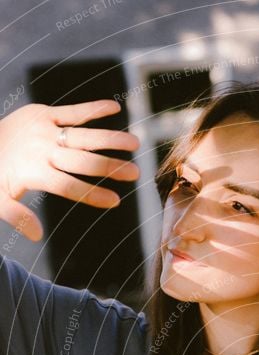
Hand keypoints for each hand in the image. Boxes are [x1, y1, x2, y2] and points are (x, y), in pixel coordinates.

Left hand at [0, 99, 140, 240]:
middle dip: (110, 167)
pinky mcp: (44, 113)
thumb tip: (37, 235)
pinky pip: (73, 111)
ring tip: (135, 143)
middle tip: (135, 174)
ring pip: (83, 135)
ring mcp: (45, 130)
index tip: (115, 201)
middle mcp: (43, 151)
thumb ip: (15, 216)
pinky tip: (115, 108)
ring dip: (111, 139)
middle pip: (82, 162)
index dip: (93, 194)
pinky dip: (94, 109)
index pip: (69, 187)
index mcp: (34, 173)